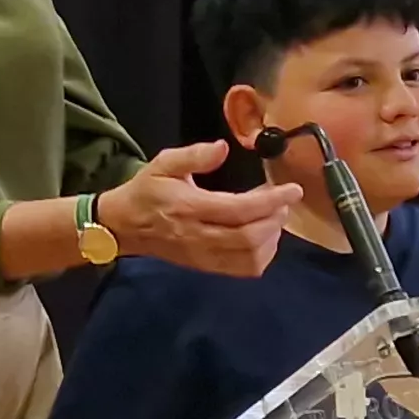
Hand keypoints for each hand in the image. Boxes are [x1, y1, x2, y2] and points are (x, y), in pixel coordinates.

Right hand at [101, 143, 297, 277]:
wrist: (125, 226)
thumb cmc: (148, 191)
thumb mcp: (165, 163)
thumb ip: (194, 155)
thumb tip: (223, 148)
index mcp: (190, 207)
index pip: (238, 209)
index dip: (270, 201)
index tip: (292, 190)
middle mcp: (198, 236)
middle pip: (249, 237)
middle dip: (274, 219)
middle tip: (283, 201)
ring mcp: (203, 256)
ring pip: (249, 257)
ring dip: (271, 238)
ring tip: (274, 217)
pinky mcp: (206, 267)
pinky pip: (243, 269)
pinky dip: (262, 255)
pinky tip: (264, 237)